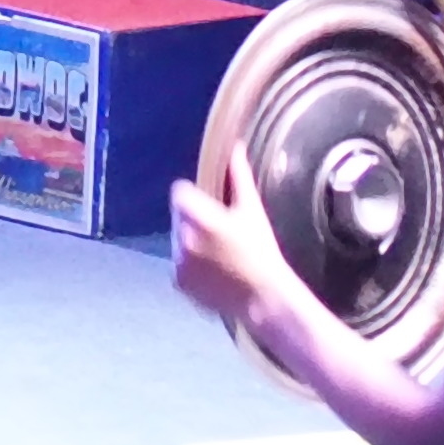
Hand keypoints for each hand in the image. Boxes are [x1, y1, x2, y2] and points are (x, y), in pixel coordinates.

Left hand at [171, 146, 303, 334]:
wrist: (265, 298)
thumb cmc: (262, 251)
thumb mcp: (252, 211)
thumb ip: (239, 176)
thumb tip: (236, 147)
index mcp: (197, 215)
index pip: (179, 192)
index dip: (193, 196)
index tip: (209, 206)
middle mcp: (182, 236)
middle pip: (178, 216)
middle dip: (192, 219)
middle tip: (219, 233)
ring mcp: (178, 261)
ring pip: (178, 240)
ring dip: (190, 242)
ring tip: (218, 254)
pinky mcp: (178, 281)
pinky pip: (179, 264)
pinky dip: (190, 265)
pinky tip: (213, 271)